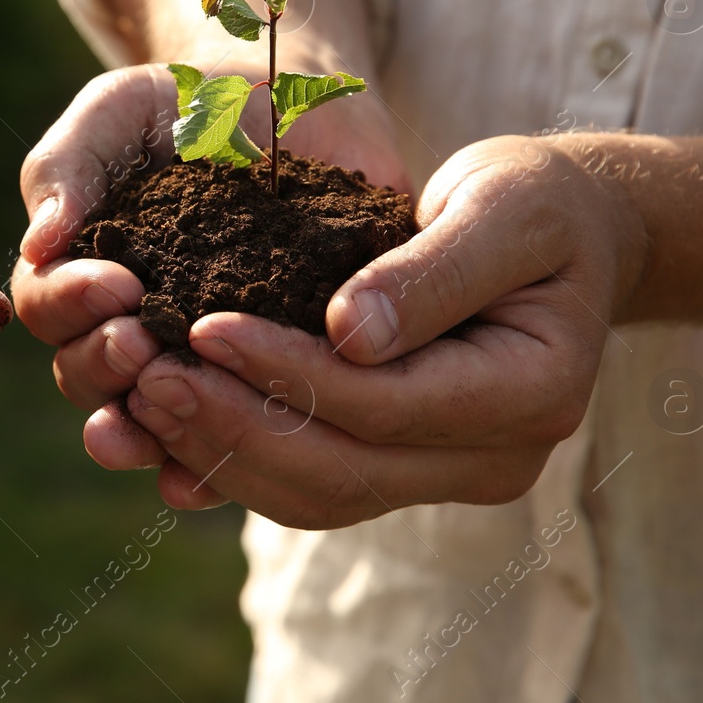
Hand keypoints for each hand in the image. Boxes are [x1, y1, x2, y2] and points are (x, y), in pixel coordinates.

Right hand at [13, 63, 410, 491]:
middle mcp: (128, 329)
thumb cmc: (192, 103)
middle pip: (88, 378)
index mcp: (80, 272)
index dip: (71, 306)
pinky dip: (207, 472)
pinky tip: (203, 476)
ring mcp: (194, 362)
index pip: (47, 309)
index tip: (115, 281)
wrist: (298, 106)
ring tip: (171, 398)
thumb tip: (40, 240)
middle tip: (141, 341)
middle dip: (106, 367)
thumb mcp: (120, 109)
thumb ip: (68, 164)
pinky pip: (226, 448)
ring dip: (148, 427)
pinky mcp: (264, 382)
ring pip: (150, 422)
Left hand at [123, 133, 645, 525]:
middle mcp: (495, 461)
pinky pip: (309, 487)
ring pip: (317, 497)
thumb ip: (434, 270)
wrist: (563, 238)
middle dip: (233, 425)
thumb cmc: (537, 205)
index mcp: (532, 395)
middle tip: (144, 373)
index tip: (204, 325)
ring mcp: (447, 477)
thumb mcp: (504, 207)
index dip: (288, 373)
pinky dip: (235, 463)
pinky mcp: (402, 471)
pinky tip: (167, 427)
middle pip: (342, 470)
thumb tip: (347, 334)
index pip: (385, 404)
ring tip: (139, 396)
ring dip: (220, 453)